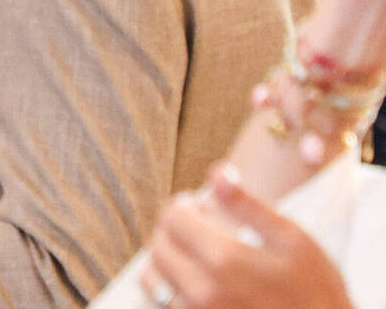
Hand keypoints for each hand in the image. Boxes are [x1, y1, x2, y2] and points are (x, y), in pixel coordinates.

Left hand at [140, 166, 353, 308]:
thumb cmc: (316, 293)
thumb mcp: (293, 241)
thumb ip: (248, 206)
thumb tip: (217, 173)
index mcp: (224, 259)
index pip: (172, 218)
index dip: (183, 206)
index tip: (197, 207)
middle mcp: (203, 290)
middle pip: (157, 247)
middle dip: (170, 231)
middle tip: (194, 230)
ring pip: (153, 280)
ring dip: (165, 262)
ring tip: (190, 256)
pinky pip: (165, 307)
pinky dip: (170, 291)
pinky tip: (194, 283)